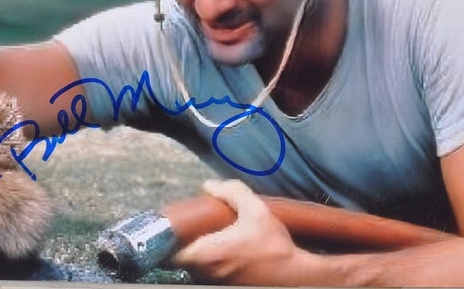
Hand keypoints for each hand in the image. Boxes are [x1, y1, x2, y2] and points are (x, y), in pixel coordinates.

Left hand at [174, 179, 309, 284]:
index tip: (174, 227)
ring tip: (207, 238)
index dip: (167, 240)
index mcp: (209, 253)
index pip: (171, 253)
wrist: (296, 276)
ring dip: (195, 254)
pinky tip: (221, 251)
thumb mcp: (256, 210)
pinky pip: (207, 275)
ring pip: (193, 269)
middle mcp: (207, 273)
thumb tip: (209, 185)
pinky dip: (208, 264)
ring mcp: (215, 284)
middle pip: (180, 260)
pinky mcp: (226, 288)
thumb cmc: (275, 245)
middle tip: (191, 228)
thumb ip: (232, 192)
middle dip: (182, 244)